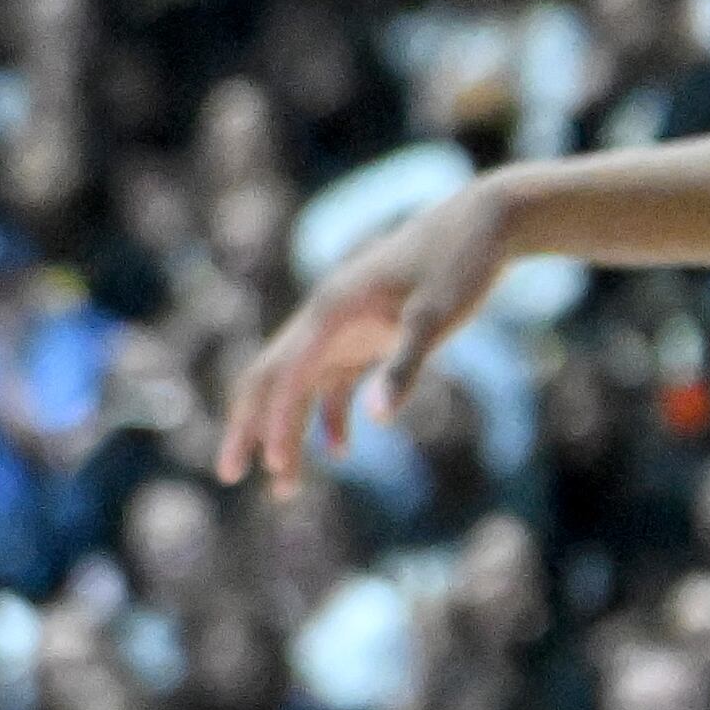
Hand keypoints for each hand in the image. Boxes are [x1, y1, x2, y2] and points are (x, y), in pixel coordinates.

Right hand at [217, 176, 514, 494]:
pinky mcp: (366, 333)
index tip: (274, 469)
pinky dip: (327, 416)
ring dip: (284, 431)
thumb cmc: (459, 266)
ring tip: (283, 488)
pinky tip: (338, 451)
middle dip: (247, 427)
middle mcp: (323, 319)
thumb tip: (375, 420)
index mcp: (329, 311)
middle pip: (267, 378)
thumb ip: (404, 367)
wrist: (481, 222)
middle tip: (229, 475)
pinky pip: (331, 381)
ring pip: (295, 384)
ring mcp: (342, 326)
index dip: (274, 423)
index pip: (284, 376)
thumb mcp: (437, 317)